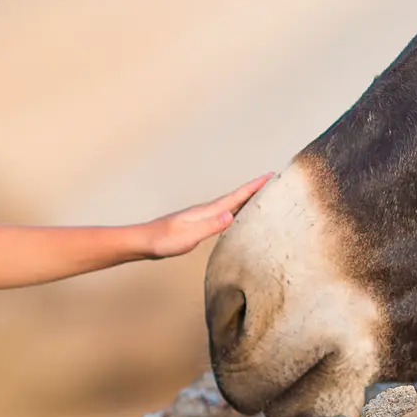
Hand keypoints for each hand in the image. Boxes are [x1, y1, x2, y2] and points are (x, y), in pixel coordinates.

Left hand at [143, 174, 271, 258]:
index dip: (253, 186)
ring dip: (246, 198)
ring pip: (230, 204)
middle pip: (236, 197)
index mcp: (207, 211)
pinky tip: (236, 215)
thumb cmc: (163, 241)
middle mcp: (206, 210)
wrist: (144, 241)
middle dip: (254, 188)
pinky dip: (235, 210)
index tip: (270, 175)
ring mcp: (202, 216)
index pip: (235, 197)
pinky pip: (223, 213)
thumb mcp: (189, 236)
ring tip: (261, 196)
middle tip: (273, 181)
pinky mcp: (198, 223)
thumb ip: (210, 226)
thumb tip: (231, 215)